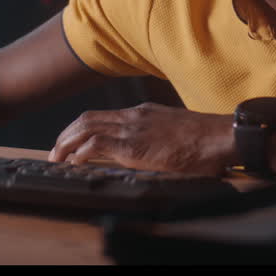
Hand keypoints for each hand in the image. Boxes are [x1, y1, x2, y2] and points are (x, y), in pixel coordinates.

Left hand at [48, 102, 234, 175]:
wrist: (219, 137)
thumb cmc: (206, 140)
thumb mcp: (176, 132)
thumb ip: (159, 137)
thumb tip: (154, 150)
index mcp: (143, 112)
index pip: (102, 116)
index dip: (81, 128)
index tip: (71, 141)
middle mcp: (134, 116)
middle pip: (87, 119)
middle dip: (66, 135)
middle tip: (56, 151)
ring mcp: (133, 129)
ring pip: (86, 129)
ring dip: (67, 144)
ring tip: (57, 159)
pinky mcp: (135, 146)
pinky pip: (97, 145)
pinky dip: (81, 153)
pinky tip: (74, 163)